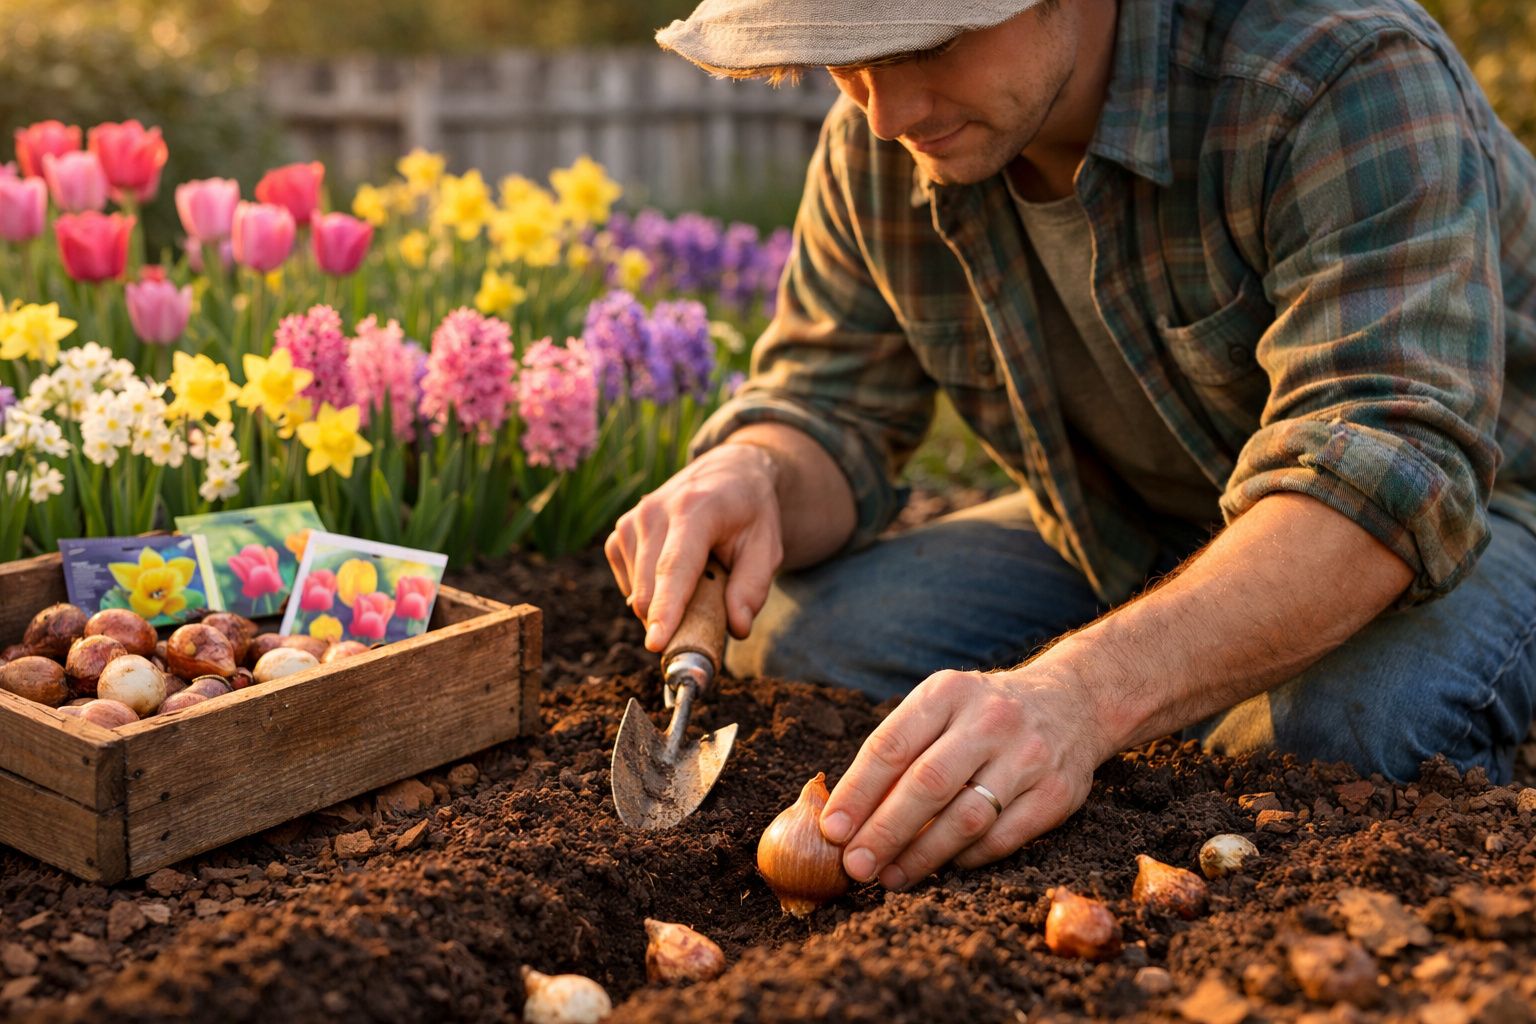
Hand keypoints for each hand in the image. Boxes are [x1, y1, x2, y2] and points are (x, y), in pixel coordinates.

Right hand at [605, 441, 784, 650]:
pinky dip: (653, 594)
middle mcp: (654, 512)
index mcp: (694, 509)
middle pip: (651, 589)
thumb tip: (737, 628)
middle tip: (708, 621)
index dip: (666, 608)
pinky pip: (630, 588)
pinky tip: (675, 574)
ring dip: (667, 606)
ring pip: (638, 595)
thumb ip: (754, 588)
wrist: (726, 475)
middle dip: (674, 622)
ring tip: (698, 578)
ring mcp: (631, 522)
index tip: (657, 643)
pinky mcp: (618, 535)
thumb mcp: (768, 546)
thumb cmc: (750, 514)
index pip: (675, 567)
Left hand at [818, 665, 1108, 889]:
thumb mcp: (940, 706)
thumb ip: (898, 750)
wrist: (1073, 702)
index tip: (832, 831)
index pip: (892, 746)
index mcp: (948, 693)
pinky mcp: (1056, 793)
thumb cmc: (982, 714)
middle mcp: (990, 720)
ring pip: (966, 818)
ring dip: (921, 856)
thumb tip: (845, 815)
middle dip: (884, 832)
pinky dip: (965, 858)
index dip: (857, 793)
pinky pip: (1001, 838)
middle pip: (927, 785)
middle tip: (855, 867)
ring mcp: (1028, 756)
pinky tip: (940, 866)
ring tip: (890, 877)